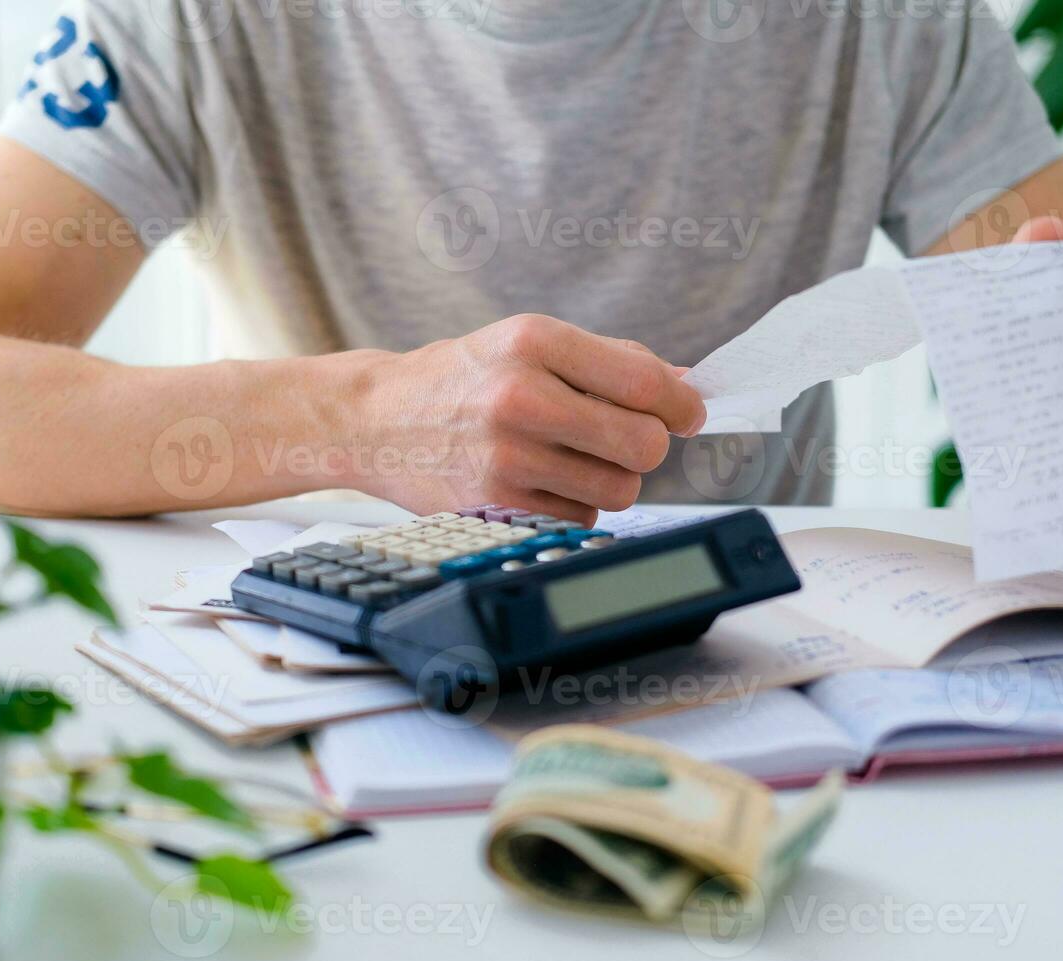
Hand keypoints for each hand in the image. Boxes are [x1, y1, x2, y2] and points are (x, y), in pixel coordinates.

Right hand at [347, 314, 706, 524]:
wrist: (375, 419)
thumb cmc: (464, 378)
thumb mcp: (527, 343)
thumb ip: (609, 360)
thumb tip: (687, 385)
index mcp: (534, 340)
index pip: (645, 384)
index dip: (682, 406)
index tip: (687, 415)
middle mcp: (520, 395)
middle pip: (642, 445)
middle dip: (647, 446)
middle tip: (626, 438)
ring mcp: (507, 455)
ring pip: (619, 489)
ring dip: (611, 478)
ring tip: (573, 457)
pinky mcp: (497, 504)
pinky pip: (581, 517)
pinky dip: (574, 504)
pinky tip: (540, 481)